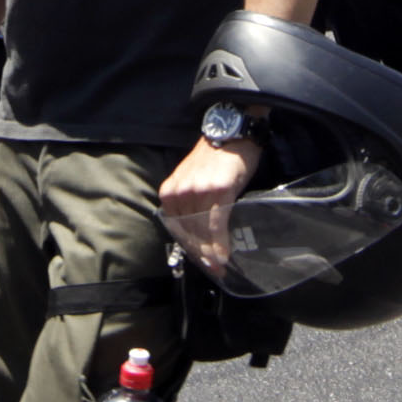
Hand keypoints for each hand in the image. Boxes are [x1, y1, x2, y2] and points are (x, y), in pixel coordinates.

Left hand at [157, 137, 255, 277]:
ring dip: (211, 253)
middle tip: (212, 269)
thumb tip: (198, 233)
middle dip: (200, 254)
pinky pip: (216, 224)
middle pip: (189, 233)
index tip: (200, 262)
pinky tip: (223, 255)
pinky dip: (219, 243)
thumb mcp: (193, 179)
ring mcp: (198, 191)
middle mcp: (180, 192)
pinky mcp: (218, 191)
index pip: (177, 228)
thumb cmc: (216, 157)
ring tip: (219, 266)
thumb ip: (190, 203)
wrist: (232, 132)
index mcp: (169, 191)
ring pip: (202, 231)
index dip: (189, 248)